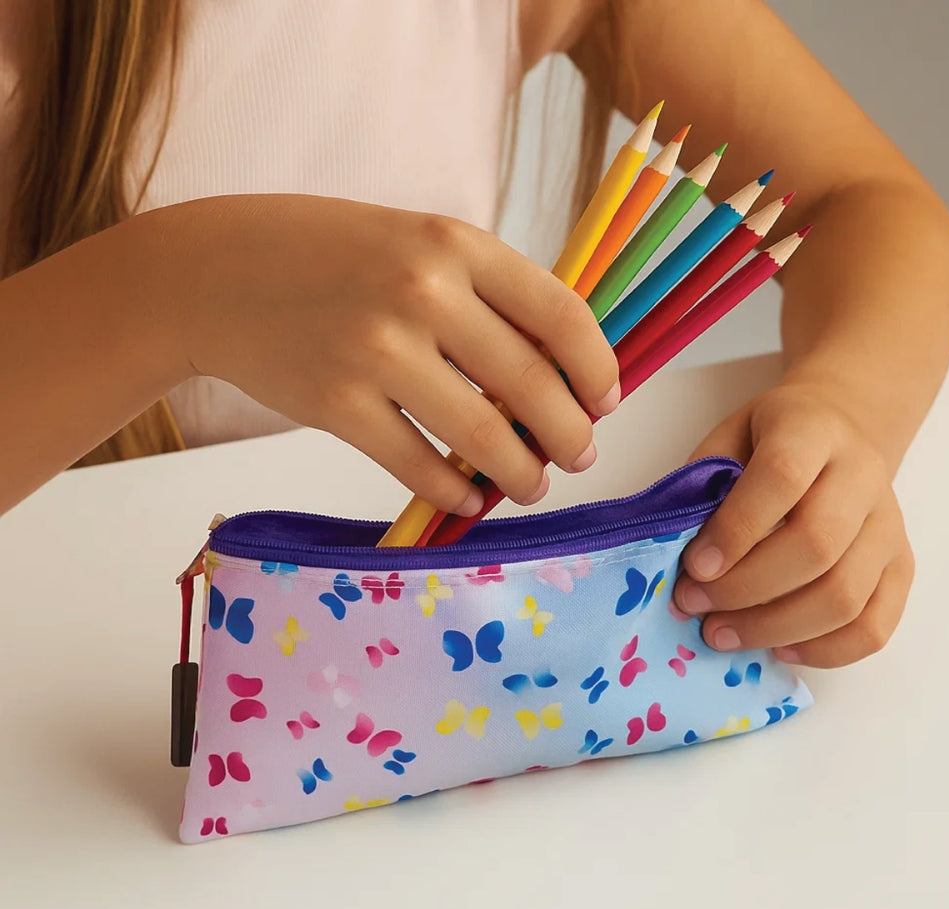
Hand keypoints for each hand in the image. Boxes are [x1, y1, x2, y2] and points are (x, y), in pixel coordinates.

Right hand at [153, 195, 619, 514]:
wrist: (216, 272)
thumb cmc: (329, 256)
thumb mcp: (416, 244)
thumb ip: (486, 295)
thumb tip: (558, 373)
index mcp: (454, 243)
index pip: (562, 314)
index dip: (597, 369)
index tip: (606, 402)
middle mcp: (422, 291)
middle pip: (533, 385)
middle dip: (570, 435)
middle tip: (578, 457)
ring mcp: (376, 350)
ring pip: (482, 437)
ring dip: (520, 475)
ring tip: (529, 486)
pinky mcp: (335, 404)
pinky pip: (418, 467)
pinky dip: (455, 493)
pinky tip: (468, 499)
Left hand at [671, 380, 914, 667]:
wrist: (839, 428)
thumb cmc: (768, 441)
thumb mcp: (727, 440)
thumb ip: (703, 488)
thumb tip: (674, 559)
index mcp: (813, 432)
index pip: (782, 479)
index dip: (735, 530)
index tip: (693, 567)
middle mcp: (863, 476)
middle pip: (816, 546)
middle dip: (745, 589)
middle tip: (695, 606)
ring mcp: (889, 525)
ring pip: (846, 595)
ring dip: (775, 628)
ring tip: (722, 633)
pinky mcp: (902, 566)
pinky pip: (875, 626)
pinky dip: (824, 651)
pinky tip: (779, 649)